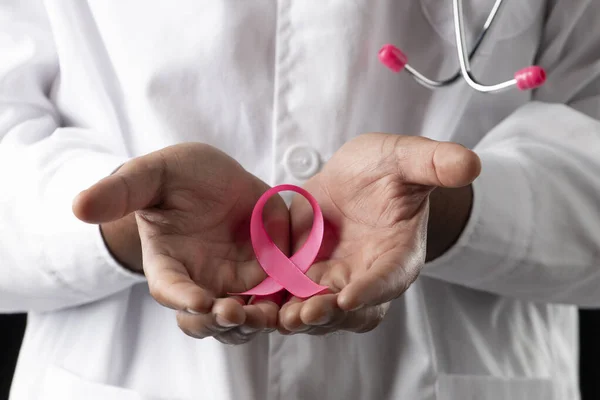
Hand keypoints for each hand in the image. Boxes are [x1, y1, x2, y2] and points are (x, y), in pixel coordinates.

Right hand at [73, 143, 288, 343]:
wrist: (214, 177)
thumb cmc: (176, 176)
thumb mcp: (152, 175)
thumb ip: (121, 191)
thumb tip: (78, 206)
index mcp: (169, 264)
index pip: (171, 289)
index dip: (183, 298)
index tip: (199, 301)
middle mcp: (202, 281)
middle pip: (210, 318)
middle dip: (223, 321)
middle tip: (236, 312)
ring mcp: (236, 281)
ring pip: (247, 316)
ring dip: (257, 320)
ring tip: (271, 314)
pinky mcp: (268, 272)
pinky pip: (280, 296)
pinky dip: (288, 303)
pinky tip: (302, 300)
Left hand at [278, 133, 480, 334]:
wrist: (356, 177)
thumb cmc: (387, 169)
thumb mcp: (406, 158)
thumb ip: (434, 162)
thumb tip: (472, 164)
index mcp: (397, 255)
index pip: (389, 278)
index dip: (372, 289)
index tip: (351, 297)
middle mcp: (366, 277)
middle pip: (350, 309)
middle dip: (328, 314)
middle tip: (305, 313)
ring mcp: (334, 279)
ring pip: (317, 309)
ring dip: (298, 316)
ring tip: (276, 318)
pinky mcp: (304, 275)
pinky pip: (288, 297)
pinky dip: (272, 305)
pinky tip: (250, 306)